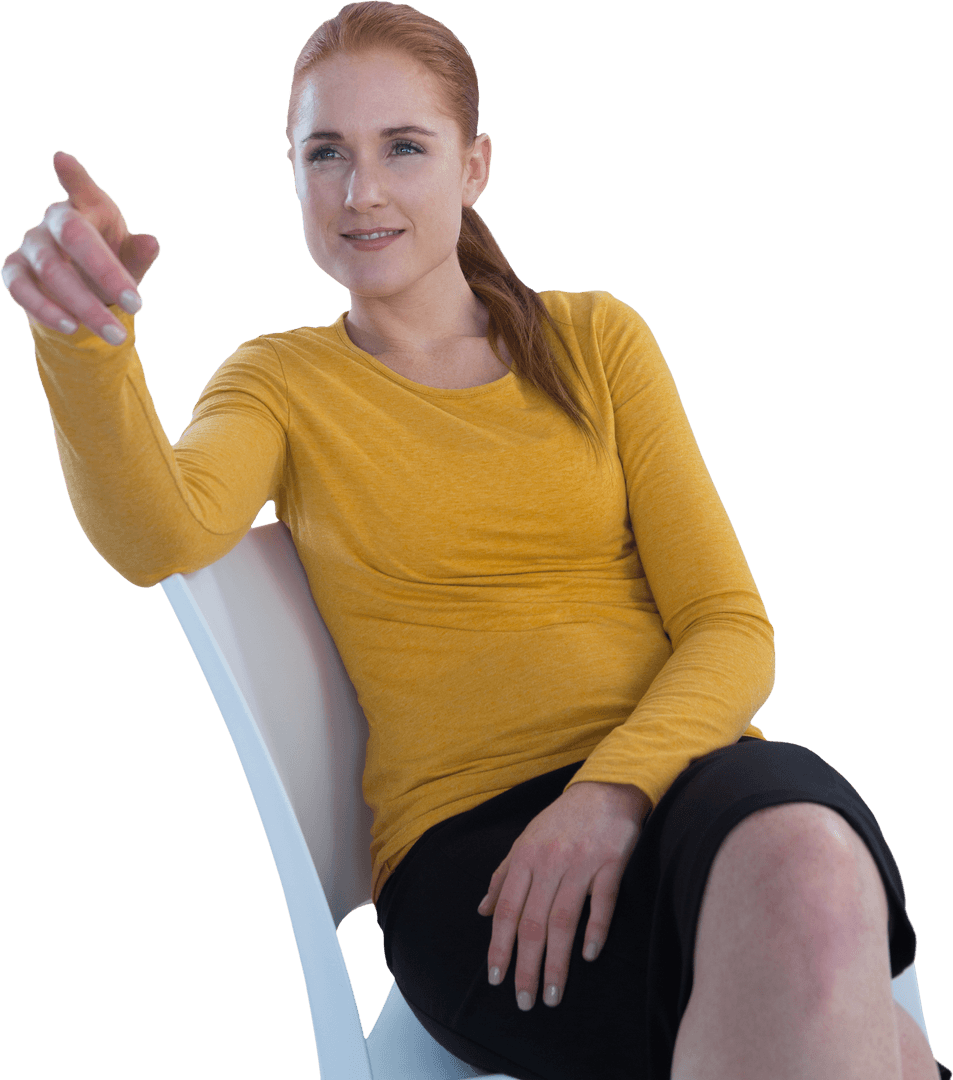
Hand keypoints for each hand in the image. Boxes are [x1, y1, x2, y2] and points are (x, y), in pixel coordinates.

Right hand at [1, 150, 160, 345]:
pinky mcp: (14, 270)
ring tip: (116, 334)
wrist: (81, 293)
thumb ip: (138, 253)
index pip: (82, 189)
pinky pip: (21, 288)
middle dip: (106, 271)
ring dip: (85, 305)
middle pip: (73, 235)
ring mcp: (32, 245)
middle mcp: (54, 220)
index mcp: (88, 208)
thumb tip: (152, 241)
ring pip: (51, 269)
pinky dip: (47, 310)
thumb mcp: (129, 261)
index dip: (73, 176)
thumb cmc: (109, 265)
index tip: (61, 160)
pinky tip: (71, 327)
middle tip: (137, 306)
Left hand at [477, 779, 649, 1010]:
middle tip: (524, 1001)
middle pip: (533, 923)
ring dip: (557, 962)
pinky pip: (602, 901)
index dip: (499, 946)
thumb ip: (503, 876)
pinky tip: (588, 956)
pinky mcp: (611, 863)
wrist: (604, 790)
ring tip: (553, 994)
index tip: (496, 978)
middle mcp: (549, 863)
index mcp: (525, 858)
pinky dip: (595, 929)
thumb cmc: (561, 820)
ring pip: (564, 920)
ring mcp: (581, 863)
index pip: (506, 911)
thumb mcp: (525, 841)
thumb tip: (482, 911)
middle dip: (526, 966)